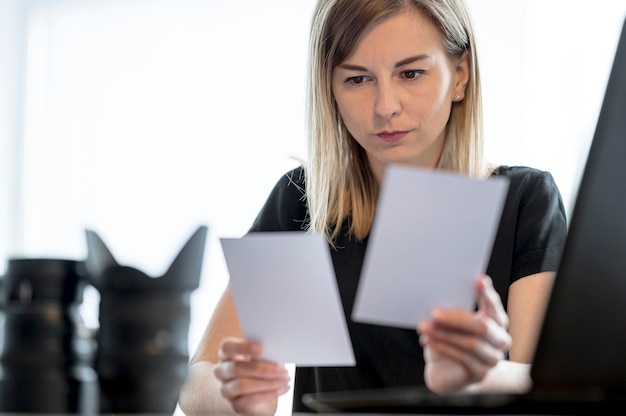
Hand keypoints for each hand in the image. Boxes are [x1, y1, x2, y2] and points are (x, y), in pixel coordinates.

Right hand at [213, 337, 290, 414]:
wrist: (249, 394)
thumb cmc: (256, 370)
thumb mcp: (259, 359)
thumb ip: (263, 354)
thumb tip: (276, 353)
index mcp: (226, 354)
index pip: (227, 347)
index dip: (243, 347)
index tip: (261, 348)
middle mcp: (222, 371)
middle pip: (236, 368)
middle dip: (262, 369)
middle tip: (282, 370)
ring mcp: (226, 390)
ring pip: (242, 385)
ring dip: (268, 383)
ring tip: (284, 380)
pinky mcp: (235, 405)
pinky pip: (251, 400)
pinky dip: (269, 394)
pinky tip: (281, 389)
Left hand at [418, 275, 510, 393]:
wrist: (449, 373)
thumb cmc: (450, 341)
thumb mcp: (451, 324)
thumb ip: (452, 311)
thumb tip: (438, 296)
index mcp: (496, 322)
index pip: (494, 306)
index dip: (487, 294)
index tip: (479, 280)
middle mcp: (500, 340)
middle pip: (482, 326)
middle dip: (455, 318)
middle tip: (434, 312)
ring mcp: (492, 359)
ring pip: (469, 343)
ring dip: (443, 334)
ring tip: (424, 327)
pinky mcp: (480, 374)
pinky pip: (462, 358)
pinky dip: (442, 347)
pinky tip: (427, 340)